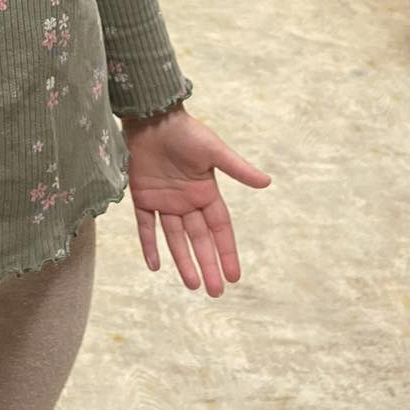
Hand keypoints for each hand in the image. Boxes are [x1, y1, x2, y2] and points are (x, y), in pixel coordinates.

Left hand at [121, 106, 270, 296]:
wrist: (151, 117)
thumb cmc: (186, 131)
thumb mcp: (215, 150)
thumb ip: (237, 169)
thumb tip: (267, 182)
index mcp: (206, 191)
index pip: (220, 229)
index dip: (227, 252)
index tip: (234, 276)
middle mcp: (186, 201)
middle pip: (199, 239)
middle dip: (208, 264)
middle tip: (215, 292)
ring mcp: (164, 200)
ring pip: (175, 238)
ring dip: (183, 261)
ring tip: (193, 285)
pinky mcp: (143, 196)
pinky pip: (146, 226)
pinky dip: (150, 244)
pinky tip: (154, 266)